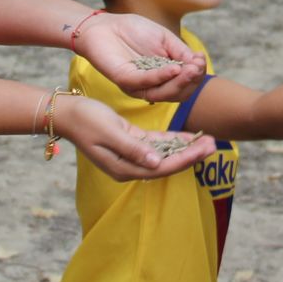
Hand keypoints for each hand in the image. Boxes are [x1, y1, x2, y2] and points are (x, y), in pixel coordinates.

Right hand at [60, 96, 216, 180]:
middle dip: (191, 154)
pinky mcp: (132, 142)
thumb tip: (156, 163)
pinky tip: (189, 137)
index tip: (204, 150)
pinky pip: (157, 144)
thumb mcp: (110, 132)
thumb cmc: (86, 121)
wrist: (68, 113)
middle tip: (214, 143)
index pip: (162, 168)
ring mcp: (131, 155)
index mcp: (125, 168)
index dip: (185, 159)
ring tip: (208, 139)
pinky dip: (173, 141)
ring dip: (185, 148)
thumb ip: (133, 149)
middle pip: (167, 163)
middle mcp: (130, 165)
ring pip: (165, 154)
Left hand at [76, 12, 206, 101]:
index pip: (185, 85)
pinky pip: (145, 83)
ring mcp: (137, 86)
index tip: (201, 59)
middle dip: (190, 81)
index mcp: (163, 77)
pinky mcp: (124, 80)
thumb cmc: (134, 31)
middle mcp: (151, 86)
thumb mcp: (165, 39)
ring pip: (162, 93)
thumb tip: (199, 63)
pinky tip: (173, 68)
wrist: (105, 24)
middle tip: (198, 67)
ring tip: (191, 69)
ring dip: (180, 82)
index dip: (196, 75)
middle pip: (177, 94)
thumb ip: (180, 52)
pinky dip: (161, 76)